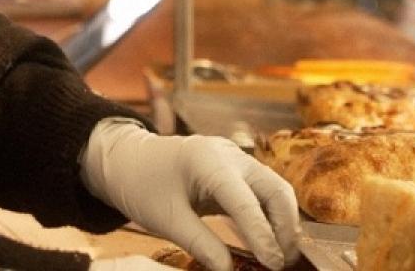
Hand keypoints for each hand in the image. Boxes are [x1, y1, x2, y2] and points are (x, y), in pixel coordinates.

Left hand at [79, 120, 299, 270]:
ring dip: (283, 222)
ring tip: (280, 257)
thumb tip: (228, 269)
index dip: (263, 235)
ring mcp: (237, 159)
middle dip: (285, 228)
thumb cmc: (142, 185)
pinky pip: (264, 192)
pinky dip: (271, 215)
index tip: (273, 264)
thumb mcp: (166, 219)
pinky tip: (268, 241)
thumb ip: (200, 243)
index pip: (246, 202)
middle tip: (282, 263)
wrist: (129, 160)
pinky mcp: (238, 169)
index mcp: (208, 161)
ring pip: (275, 190)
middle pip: (275, 190)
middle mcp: (230, 155)